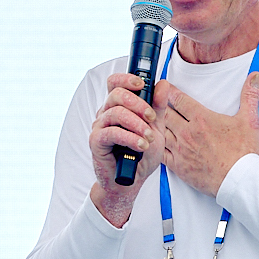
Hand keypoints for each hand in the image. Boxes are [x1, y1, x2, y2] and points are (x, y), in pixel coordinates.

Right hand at [87, 74, 169, 225]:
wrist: (131, 180)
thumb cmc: (142, 154)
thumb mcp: (156, 128)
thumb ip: (158, 107)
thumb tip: (163, 84)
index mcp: (119, 106)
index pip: (116, 83)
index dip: (126, 78)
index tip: (142, 84)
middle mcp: (106, 113)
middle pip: (116, 94)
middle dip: (137, 103)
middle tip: (151, 116)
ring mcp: (99, 127)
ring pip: (115, 113)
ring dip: (136, 124)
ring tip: (148, 137)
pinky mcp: (96, 141)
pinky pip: (112, 133)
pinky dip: (129, 138)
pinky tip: (140, 145)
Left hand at [163, 71, 258, 196]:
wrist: (238, 180)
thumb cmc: (243, 153)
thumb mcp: (249, 120)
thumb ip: (249, 96)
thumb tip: (254, 77)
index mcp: (201, 119)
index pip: (178, 99)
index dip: (168, 91)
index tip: (163, 86)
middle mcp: (187, 132)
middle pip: (164, 113)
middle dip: (158, 105)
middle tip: (153, 100)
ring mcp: (181, 149)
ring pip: (160, 131)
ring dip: (155, 124)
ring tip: (151, 120)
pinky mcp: (178, 165)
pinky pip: (159, 152)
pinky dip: (155, 145)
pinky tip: (153, 142)